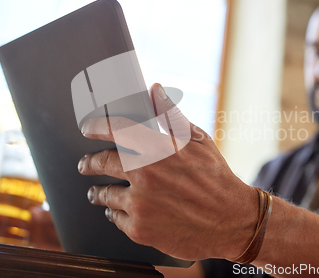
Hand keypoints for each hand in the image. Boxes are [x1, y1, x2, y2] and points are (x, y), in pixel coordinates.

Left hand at [77, 83, 257, 259]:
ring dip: (98, 191)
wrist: (232, 221)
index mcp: (157, 148)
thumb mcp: (197, 140)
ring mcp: (140, 204)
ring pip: (104, 194)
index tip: (87, 128)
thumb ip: (170, 115)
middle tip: (85, 164)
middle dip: (89, 163)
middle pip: (100, 163)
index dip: (95, 127)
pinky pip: (116, 218)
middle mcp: (144, 175)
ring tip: (97, 192)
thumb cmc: (215, 177)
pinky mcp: (140, 230)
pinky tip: (118, 211)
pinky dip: (116, 213)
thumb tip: (154, 89)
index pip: (114, 130)